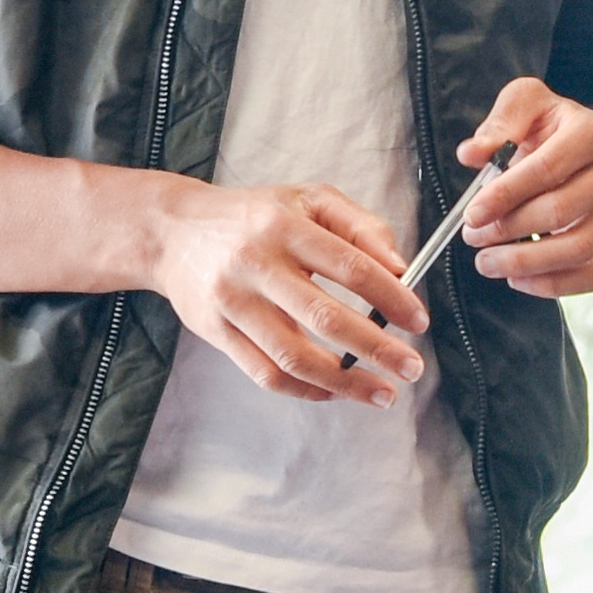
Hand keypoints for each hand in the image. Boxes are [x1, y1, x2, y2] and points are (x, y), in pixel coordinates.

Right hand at [142, 178, 427, 400]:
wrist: (173, 231)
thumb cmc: (254, 215)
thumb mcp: (308, 200)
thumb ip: (360, 226)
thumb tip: (400, 269)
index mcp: (285, 226)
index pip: (351, 266)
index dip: (392, 298)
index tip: (419, 321)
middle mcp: (256, 264)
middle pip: (325, 317)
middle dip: (377, 348)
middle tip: (413, 367)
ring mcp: (233, 302)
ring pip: (294, 356)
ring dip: (345, 382)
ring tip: (382, 393)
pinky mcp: (216, 333)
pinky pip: (266, 373)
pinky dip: (306, 390)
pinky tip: (335, 392)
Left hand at [454, 81, 592, 297]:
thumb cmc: (556, 129)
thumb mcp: (528, 106)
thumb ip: (499, 124)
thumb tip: (471, 154)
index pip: (547, 168)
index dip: (505, 195)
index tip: (472, 215)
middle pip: (561, 211)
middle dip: (509, 229)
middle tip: (473, 238)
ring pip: (578, 249)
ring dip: (525, 263)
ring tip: (488, 262)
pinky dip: (553, 285)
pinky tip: (518, 280)